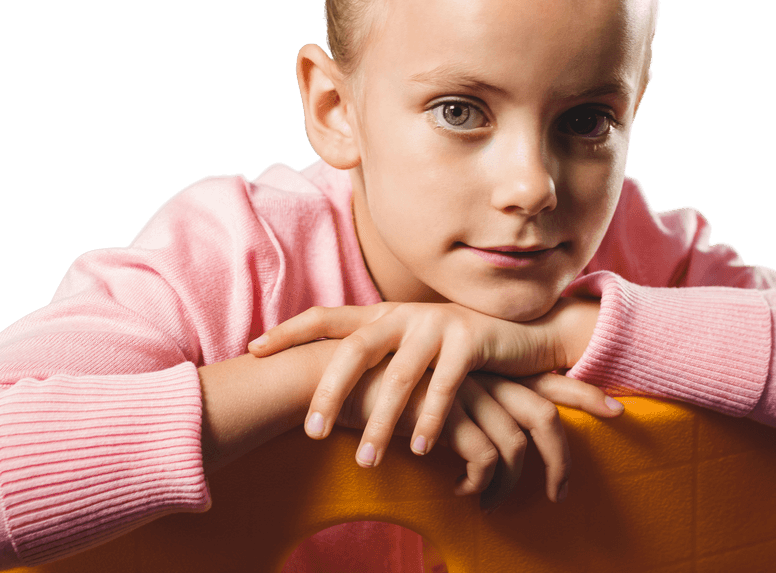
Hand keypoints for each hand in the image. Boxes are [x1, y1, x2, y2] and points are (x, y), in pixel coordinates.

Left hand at [250, 298, 619, 471]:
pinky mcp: (470, 339)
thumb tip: (325, 382)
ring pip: (399, 376)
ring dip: (382, 422)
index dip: (289, 330)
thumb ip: (375, 355)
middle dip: (330, 393)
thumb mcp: (409, 344)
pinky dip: (430, 419)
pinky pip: (445, 386)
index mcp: (382, 314)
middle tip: (312, 434)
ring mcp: (437, 324)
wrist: (522, 328)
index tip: (253, 349)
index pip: (326, 316)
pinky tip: (420, 450)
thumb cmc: (453, 345)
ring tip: (368, 462)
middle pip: (354, 350)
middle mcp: (404, 314)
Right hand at [337, 359, 618, 510]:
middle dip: (563, 457)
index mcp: (484, 366)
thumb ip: (456, 398)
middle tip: (563, 493)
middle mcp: (483, 377)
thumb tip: (480, 430)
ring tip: (497, 507)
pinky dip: (481, 483)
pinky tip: (466, 495)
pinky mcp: (448, 417)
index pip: (545, 378)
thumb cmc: (379, 383)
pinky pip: (484, 459)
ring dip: (513, 485)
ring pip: (517, 446)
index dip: (581, 393)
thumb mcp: (425, 385)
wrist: (335, 372)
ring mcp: (467, 395)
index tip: (616, 408)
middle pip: (545, 415)